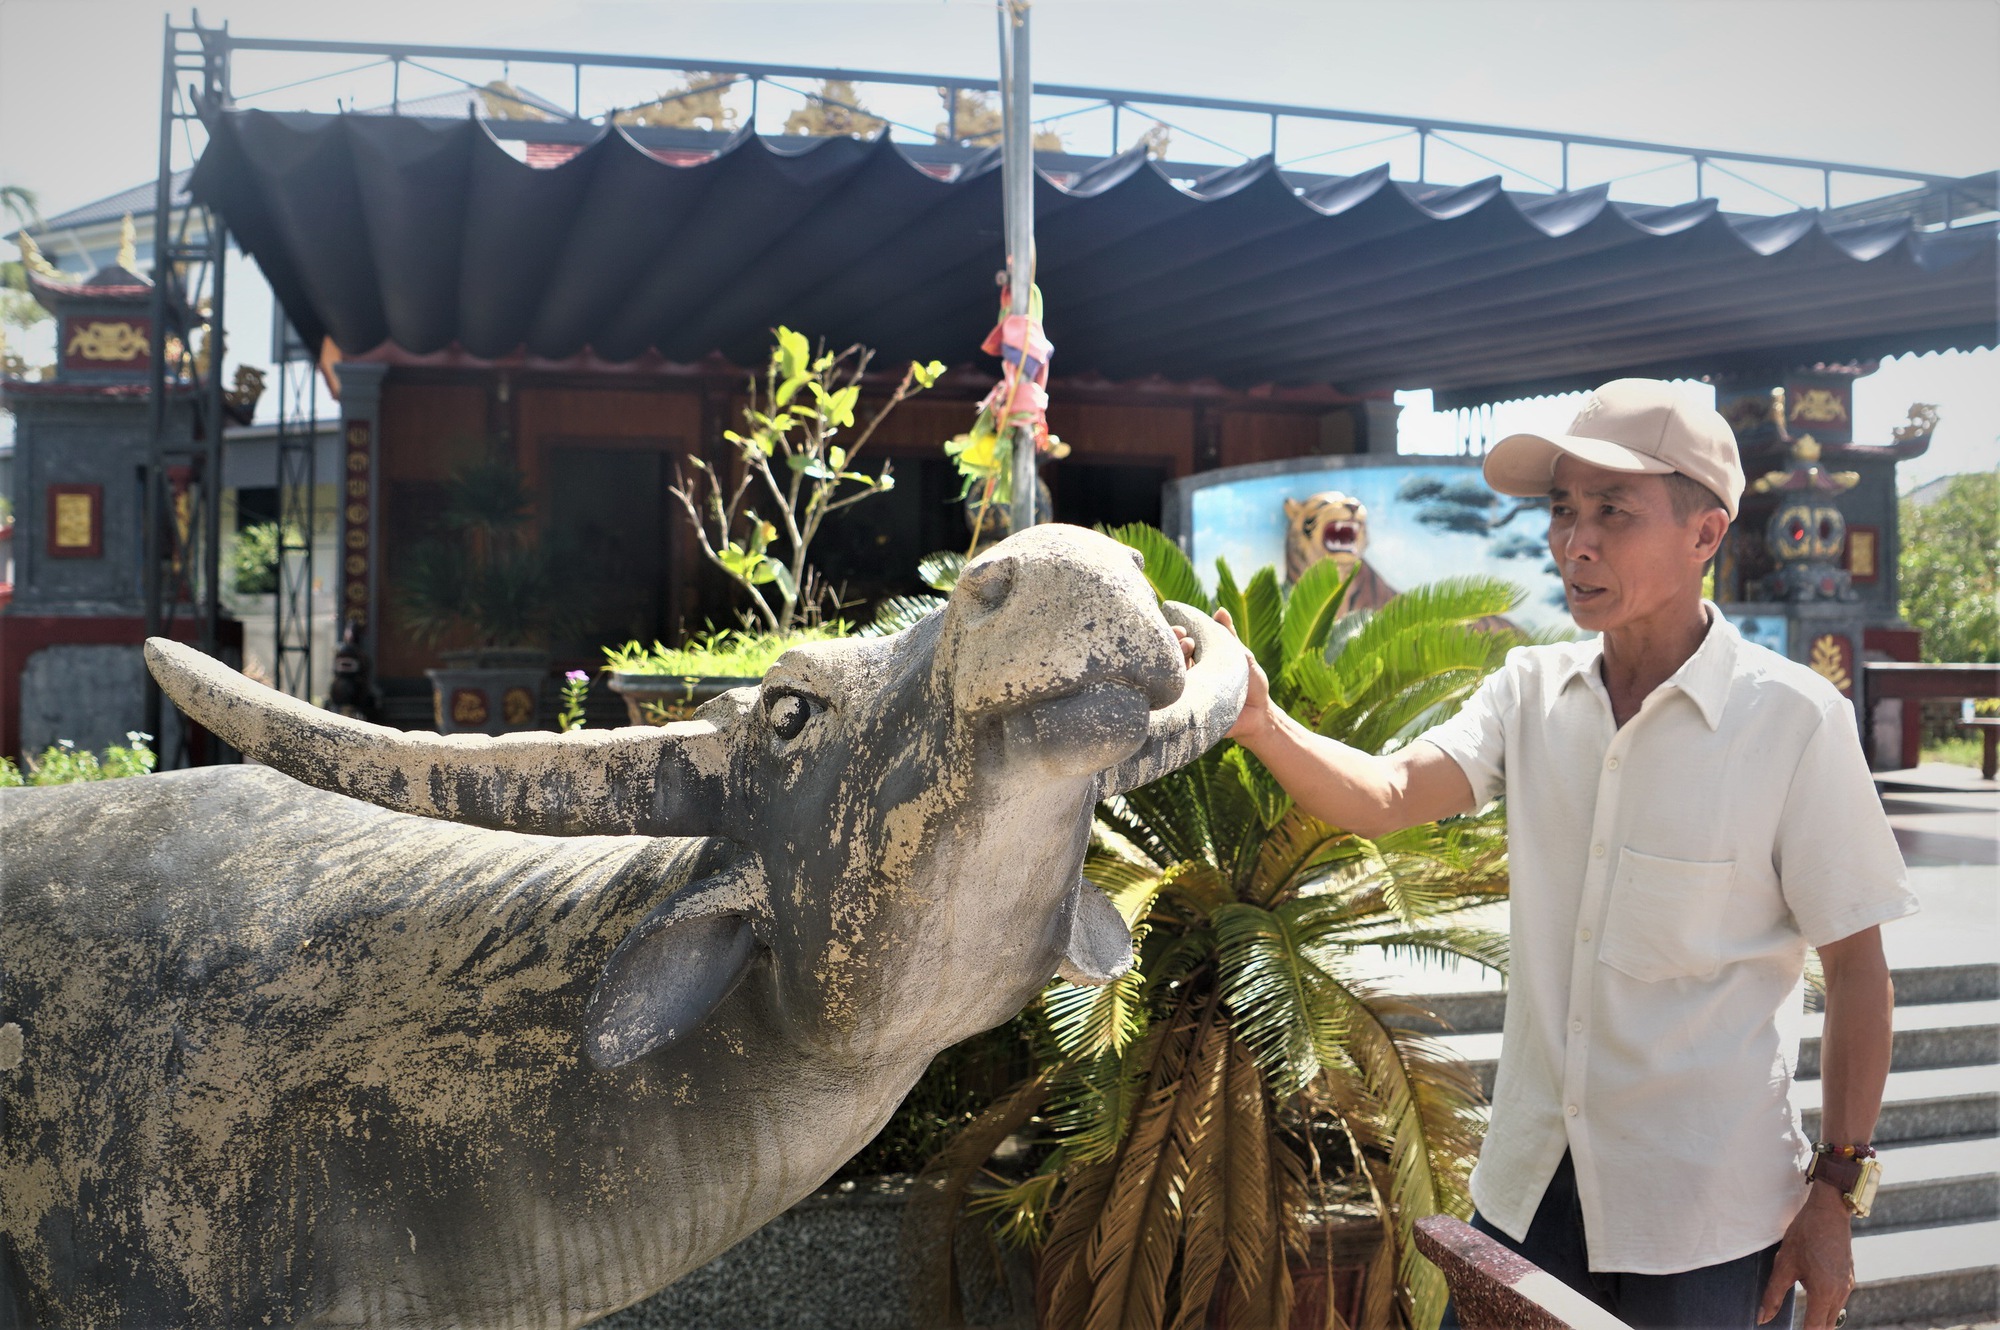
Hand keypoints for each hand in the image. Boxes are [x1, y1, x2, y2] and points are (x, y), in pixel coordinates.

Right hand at [1174, 608, 1270, 741]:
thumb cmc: (1252, 685)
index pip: (1182, 644)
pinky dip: (1174, 688)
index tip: (1182, 628)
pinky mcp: (1188, 710)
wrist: (1260, 715)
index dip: (1179, 634)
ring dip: (1176, 661)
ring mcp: (1188, 693)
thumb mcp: (1241, 655)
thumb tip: (1221, 610)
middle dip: (1174, 643)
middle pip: (1173, 657)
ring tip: (1186, 649)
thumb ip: (1229, 635)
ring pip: (1171, 676)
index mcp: (1200, 661)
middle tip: (1183, 637)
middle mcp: (1190, 676)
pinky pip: (1175, 700)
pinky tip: (1177, 677)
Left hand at [1760, 1186, 1853, 1327]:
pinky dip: (1825, 1305)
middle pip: (1825, 1325)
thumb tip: (1761, 1319)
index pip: (1814, 1328)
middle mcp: (1840, 1293)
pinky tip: (1811, 1294)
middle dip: (1811, 1329)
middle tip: (1794, 1326)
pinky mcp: (1849, 1278)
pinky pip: (1838, 1301)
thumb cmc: (1804, 1235)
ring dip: (1817, 1318)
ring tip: (1800, 1314)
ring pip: (1833, 1314)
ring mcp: (1848, 1286)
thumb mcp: (1783, 1264)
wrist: (1829, 1211)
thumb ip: (1772, 1295)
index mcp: (1823, 1292)